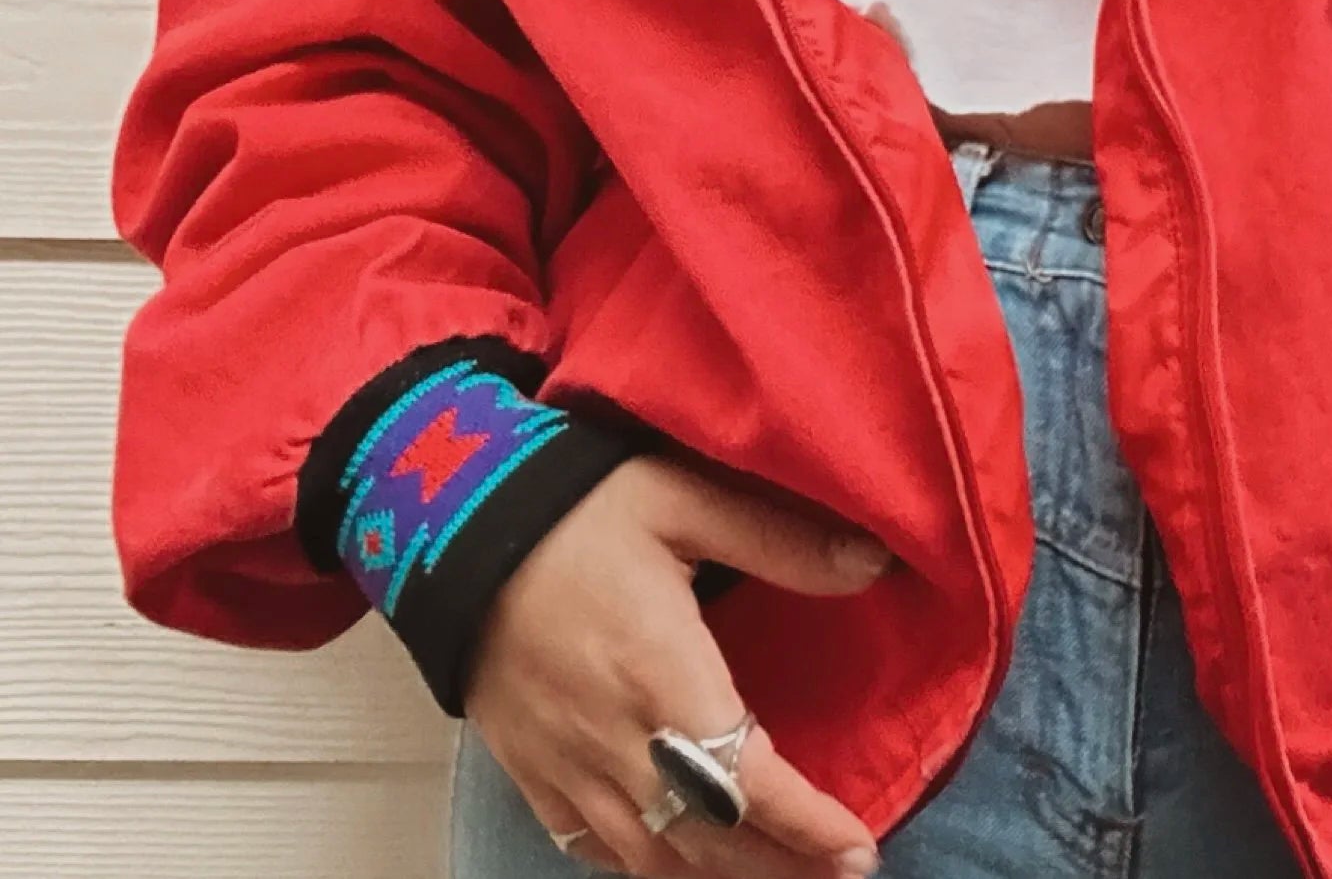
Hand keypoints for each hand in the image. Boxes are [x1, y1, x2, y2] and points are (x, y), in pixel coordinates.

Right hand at [464, 456, 889, 877]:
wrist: (451, 523)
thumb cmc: (575, 504)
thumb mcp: (684, 497)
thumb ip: (779, 537)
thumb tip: (873, 563)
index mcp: (661, 674)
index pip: (747, 781)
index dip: (807, 825)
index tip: (859, 849)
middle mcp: (613, 739)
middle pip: (706, 839)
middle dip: (778, 866)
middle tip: (839, 873)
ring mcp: (564, 762)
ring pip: (649, 857)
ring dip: (718, 877)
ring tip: (777, 876)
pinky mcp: (527, 767)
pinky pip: (589, 846)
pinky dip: (642, 867)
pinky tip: (675, 862)